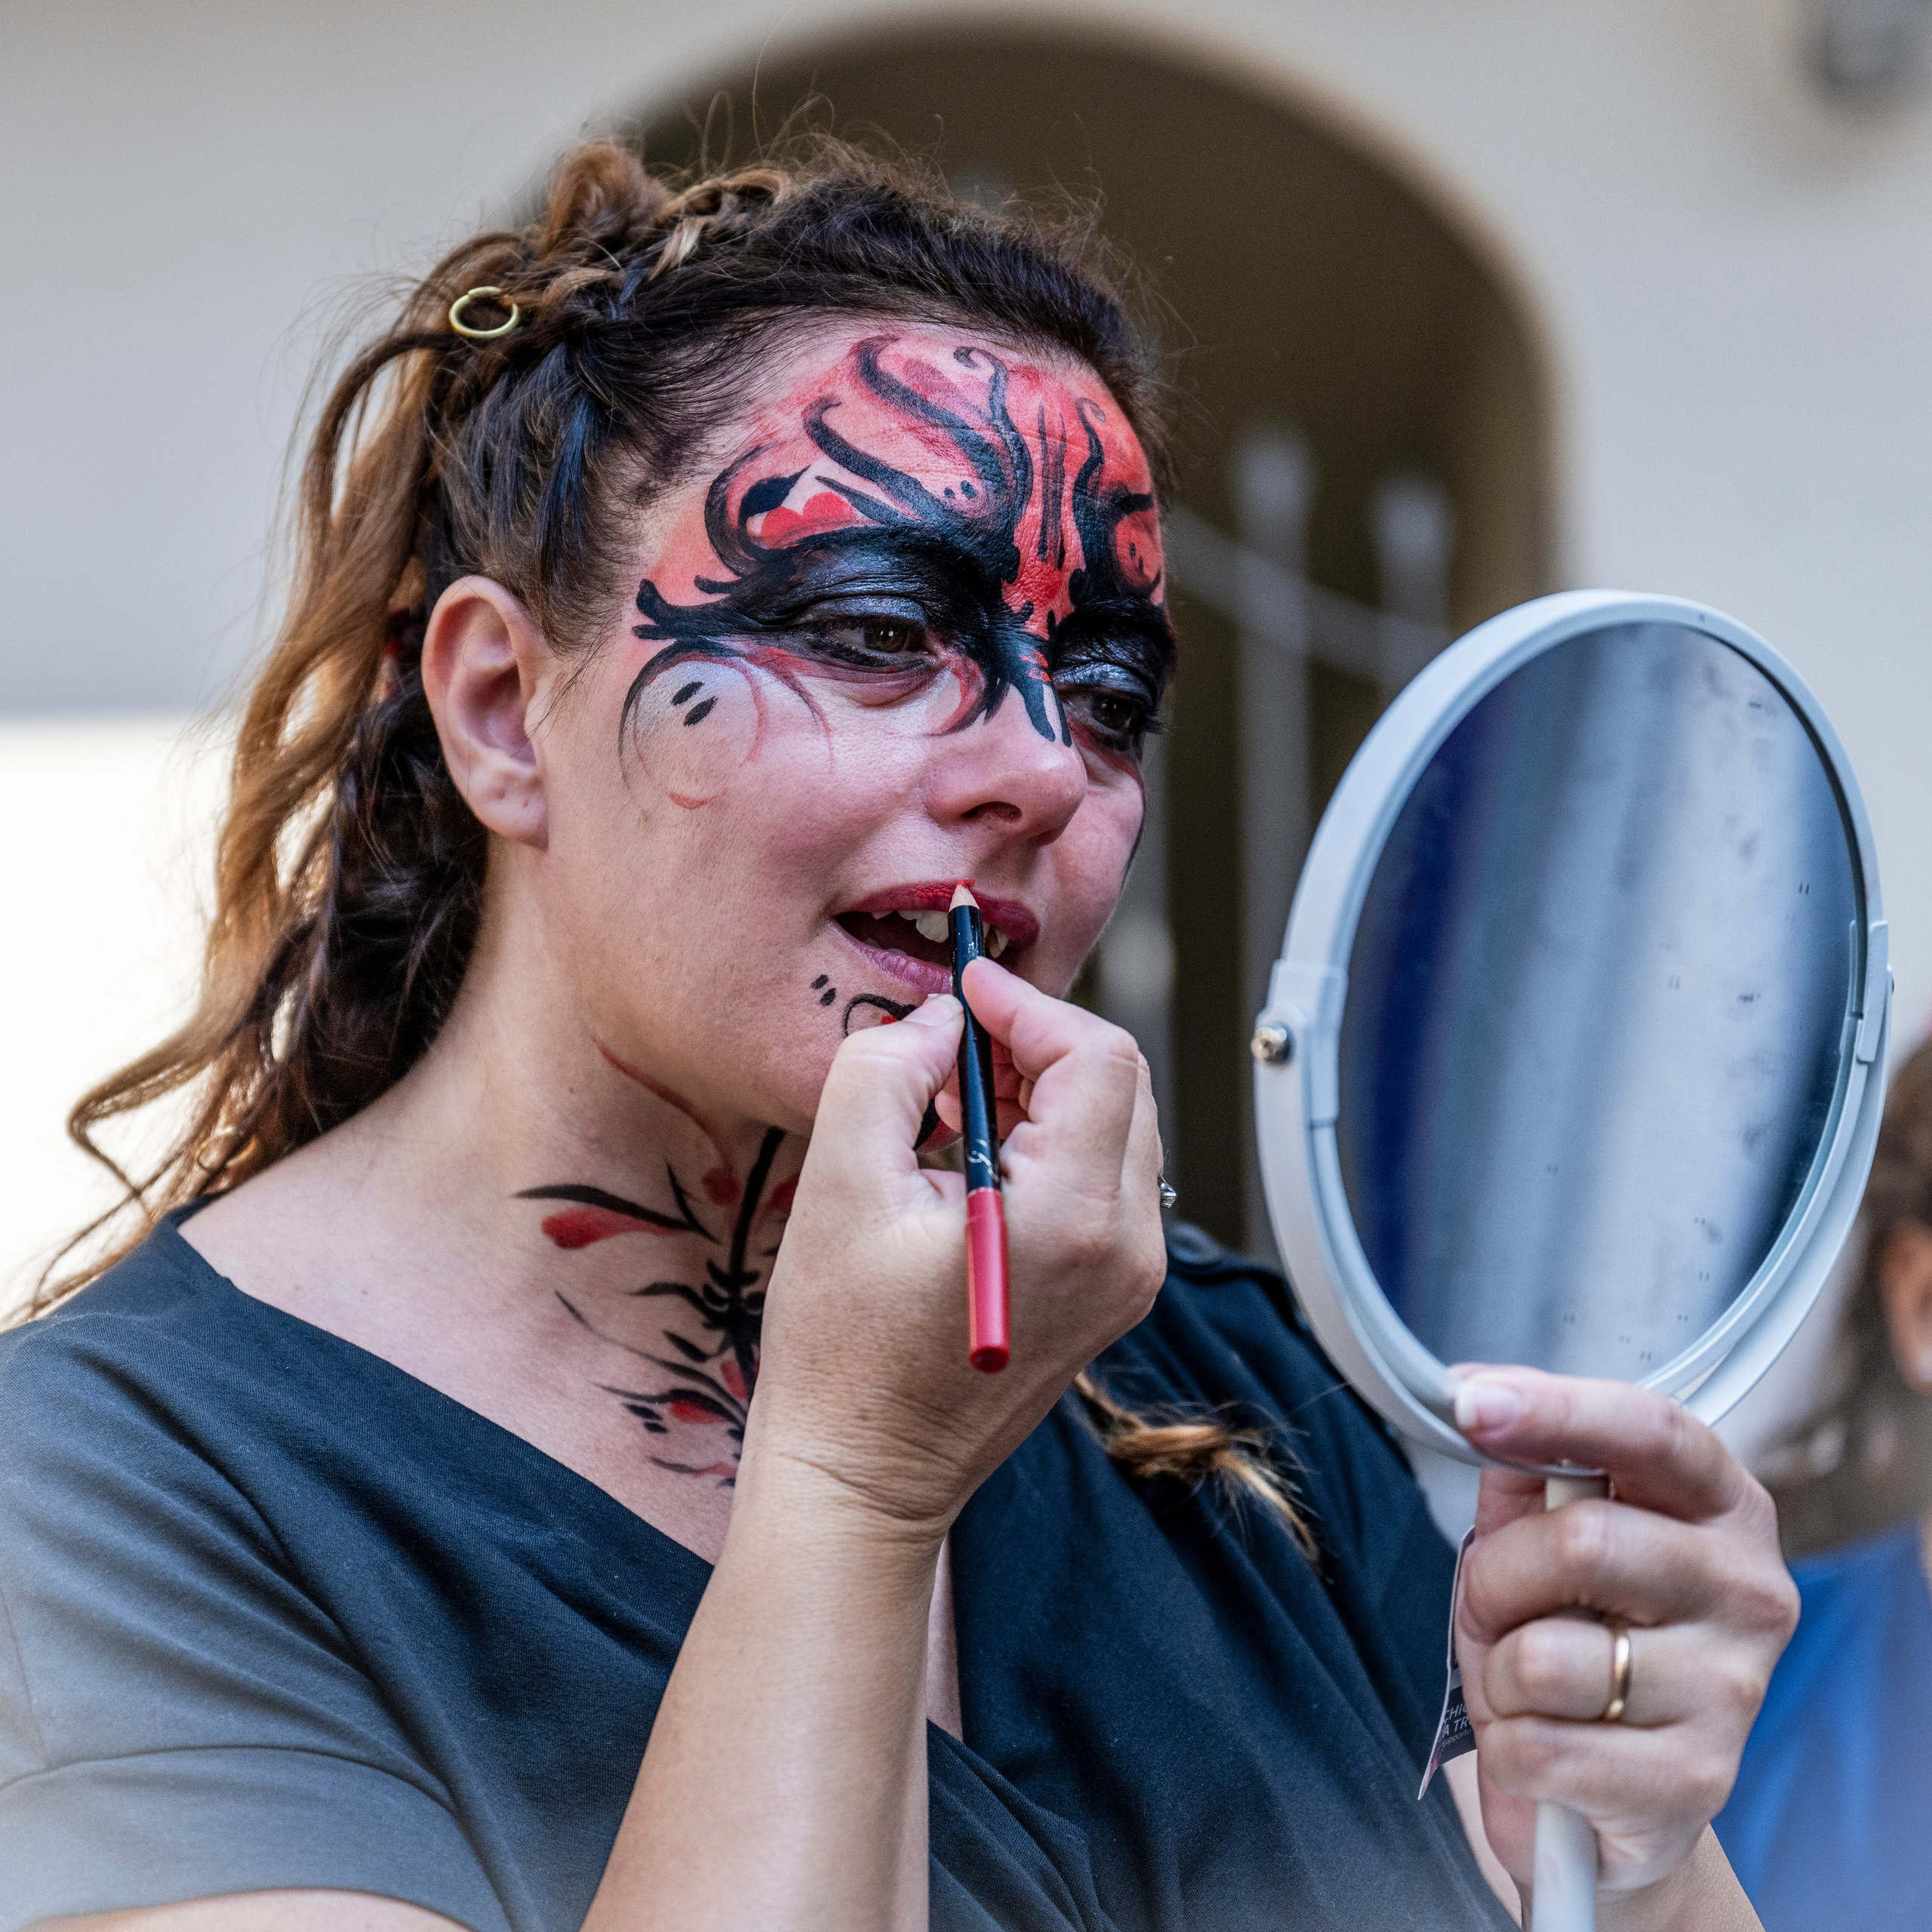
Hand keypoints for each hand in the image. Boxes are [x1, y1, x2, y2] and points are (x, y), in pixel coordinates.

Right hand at [744, 958, 1166, 1538]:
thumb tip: (938, 1017)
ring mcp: (1127, 1278)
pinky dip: (1046, 1142)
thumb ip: (887, 1070)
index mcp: (1075, 1218)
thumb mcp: (839, 1186)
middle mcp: (1126, 1249)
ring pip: (1114, 1127)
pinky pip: (1102, 1180)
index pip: (1098, 1056)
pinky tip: (971, 1154)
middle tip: (949, 1046)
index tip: (965, 988)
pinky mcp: (1110, 1295)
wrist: (863, 1477)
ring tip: (948, 1106)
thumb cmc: (843, 1355)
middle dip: (1035, 1044)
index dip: (1028, 1005)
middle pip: (1118, 1085)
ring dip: (1039, 1091)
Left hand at [1451, 1371, 1797, 1915]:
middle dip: (1496, 1578)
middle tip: (1495, 1608)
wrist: (1612, 1791)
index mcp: (1720, 1504)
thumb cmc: (1575, 1635)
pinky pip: (1538, 1749)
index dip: (1558, 1410)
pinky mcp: (1697, 1783)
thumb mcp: (1541, 1539)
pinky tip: (1545, 1745)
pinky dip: (1508, 1749)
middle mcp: (1748, 1588)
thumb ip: (1524, 1469)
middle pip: (1581, 1543)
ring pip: (1545, 1658)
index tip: (1470, 1400)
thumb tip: (1478, 1400)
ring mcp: (1733, 1689)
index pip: (1652, 1431)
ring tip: (1528, 1687)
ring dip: (1499, 1674)